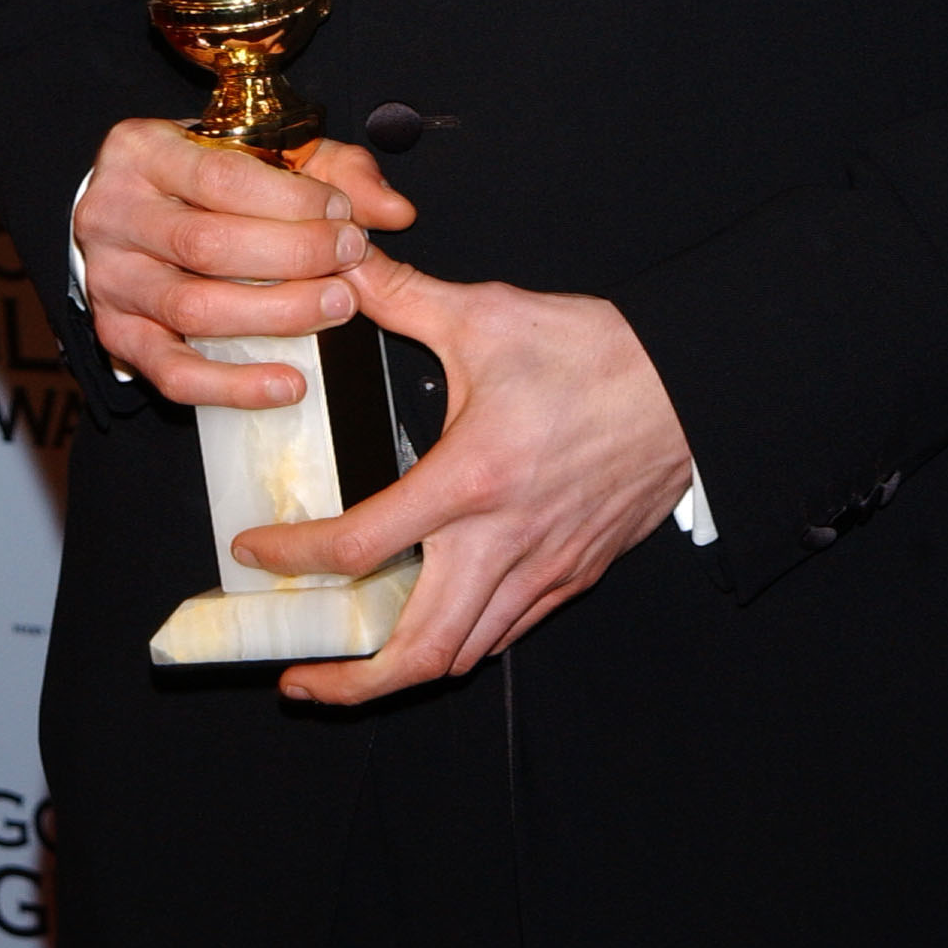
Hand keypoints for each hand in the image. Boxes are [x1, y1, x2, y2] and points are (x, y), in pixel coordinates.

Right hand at [74, 116, 415, 407]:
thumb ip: (335, 170)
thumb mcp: (266, 150)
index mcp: (143, 151)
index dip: (292, 200)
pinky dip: (233, 386)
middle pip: (208, 244)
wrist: (136, 210)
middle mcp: (114, 214)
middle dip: (294, 255)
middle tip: (351, 260)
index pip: (222, 176)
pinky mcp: (117, 337)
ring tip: (337, 309)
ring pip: (193, 309)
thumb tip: (395, 211)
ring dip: (276, 315)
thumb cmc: (207, 176)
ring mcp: (111, 280)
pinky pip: (173, 374)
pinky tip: (288, 383)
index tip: (343, 213)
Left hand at [229, 244, 693, 704]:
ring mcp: (543, 569)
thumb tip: (344, 263)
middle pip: (417, 653)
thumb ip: (404, 296)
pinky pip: (507, 632)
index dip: (296, 557)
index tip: (257, 550)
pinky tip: (436, 620)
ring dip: (402, 671)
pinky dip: (462, 642)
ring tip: (355, 665)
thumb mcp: (488, 315)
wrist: (690, 383)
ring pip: (464, 655)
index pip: (362, 546)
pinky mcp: (574, 574)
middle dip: (349, 684)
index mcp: (471, 480)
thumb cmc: (596, 352)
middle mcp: (503, 543)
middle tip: (300, 676)